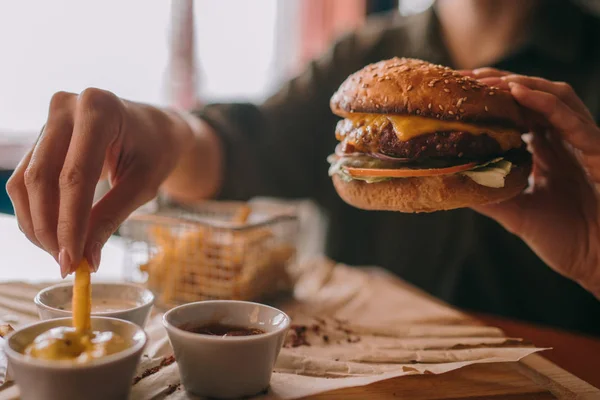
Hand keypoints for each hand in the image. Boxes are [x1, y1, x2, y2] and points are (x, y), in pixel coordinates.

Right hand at [6, 88, 194, 276]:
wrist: (154, 128)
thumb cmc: (155, 152)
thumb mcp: (142, 185)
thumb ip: (112, 218)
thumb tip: (86, 260)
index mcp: (99, 109)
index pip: (75, 176)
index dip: (70, 223)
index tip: (71, 260)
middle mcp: (66, 107)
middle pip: (42, 178)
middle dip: (50, 228)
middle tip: (65, 263)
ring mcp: (49, 119)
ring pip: (26, 181)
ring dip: (38, 224)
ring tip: (62, 253)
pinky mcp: (41, 135)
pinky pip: (27, 178)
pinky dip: (36, 212)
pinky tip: (54, 236)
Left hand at [463, 68, 599, 297]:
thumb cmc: (569, 240)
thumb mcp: (518, 214)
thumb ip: (490, 195)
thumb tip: (454, 180)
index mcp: (551, 151)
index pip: (521, 112)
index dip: (494, 98)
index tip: (459, 92)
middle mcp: (568, 141)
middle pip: (536, 96)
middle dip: (500, 82)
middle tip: (464, 78)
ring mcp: (585, 143)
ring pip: (556, 97)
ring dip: (520, 84)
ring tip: (486, 81)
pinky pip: (572, 119)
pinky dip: (544, 103)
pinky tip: (517, 92)